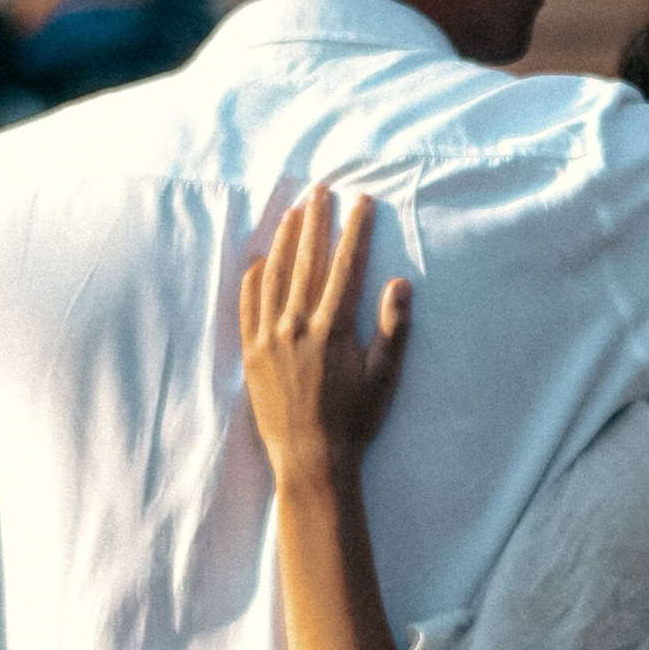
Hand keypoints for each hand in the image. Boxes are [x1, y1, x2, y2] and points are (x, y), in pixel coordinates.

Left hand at [240, 188, 411, 481]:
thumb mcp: (385, 376)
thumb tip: (400, 284)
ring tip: (294, 213)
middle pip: (307, 260)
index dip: (355, 230)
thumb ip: (394, 328)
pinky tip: (261, 259)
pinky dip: (254, 278)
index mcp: (333, 328)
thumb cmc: (354, 420)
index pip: (346, 265)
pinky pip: (248, 304)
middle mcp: (297, 326)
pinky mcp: (251, 352)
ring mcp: (269, 337)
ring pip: (275, 276)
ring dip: (285, 241)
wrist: (311, 458)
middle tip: (321, 191)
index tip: (361, 203)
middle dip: (316, 222)